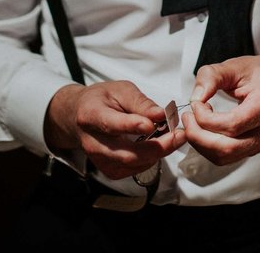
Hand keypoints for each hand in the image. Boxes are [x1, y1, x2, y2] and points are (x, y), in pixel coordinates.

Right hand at [46, 81, 186, 179]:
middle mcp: (93, 142)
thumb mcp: (120, 90)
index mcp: (91, 115)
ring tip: (173, 138)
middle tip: (179, 135)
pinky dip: (151, 159)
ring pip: (133, 164)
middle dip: (157, 147)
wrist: (80, 116)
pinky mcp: (109, 170)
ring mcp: (100, 160)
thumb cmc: (102, 99)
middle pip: (127, 153)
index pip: (111, 124)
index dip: (132, 126)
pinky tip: (158, 145)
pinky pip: (135, 169)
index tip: (152, 124)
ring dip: (158, 153)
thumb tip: (161, 114)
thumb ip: (140, 102)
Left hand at [182, 52, 259, 165]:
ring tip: (193, 123)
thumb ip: (213, 77)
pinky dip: (209, 147)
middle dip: (199, 136)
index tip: (195, 104)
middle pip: (228, 148)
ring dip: (202, 144)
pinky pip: (227, 156)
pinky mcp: (254, 147)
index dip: (206, 118)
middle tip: (188, 118)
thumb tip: (196, 97)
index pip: (233, 125)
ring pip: (226, 157)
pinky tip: (203, 130)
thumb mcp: (237, 65)